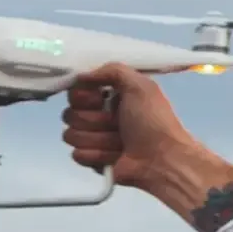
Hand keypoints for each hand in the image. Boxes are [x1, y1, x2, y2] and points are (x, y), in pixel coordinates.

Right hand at [60, 62, 198, 189]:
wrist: (162, 160)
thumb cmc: (153, 121)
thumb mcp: (141, 85)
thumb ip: (112, 70)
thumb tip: (80, 76)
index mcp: (109, 96)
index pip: (74, 93)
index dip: (83, 97)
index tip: (100, 99)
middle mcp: (99, 116)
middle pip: (70, 114)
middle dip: (94, 120)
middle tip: (117, 124)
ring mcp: (94, 139)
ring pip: (71, 135)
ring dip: (98, 139)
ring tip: (120, 143)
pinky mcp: (93, 160)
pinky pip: (78, 155)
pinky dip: (97, 155)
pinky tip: (115, 157)